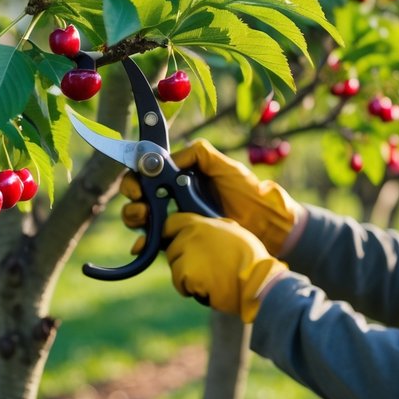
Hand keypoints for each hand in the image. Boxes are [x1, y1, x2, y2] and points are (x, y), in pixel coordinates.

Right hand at [120, 139, 302, 255]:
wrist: (265, 225)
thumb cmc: (248, 192)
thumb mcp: (226, 166)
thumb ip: (200, 154)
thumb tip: (170, 159)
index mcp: (181, 177)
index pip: (149, 173)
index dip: (137, 176)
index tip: (138, 182)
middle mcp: (174, 197)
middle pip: (139, 195)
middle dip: (133, 198)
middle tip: (141, 202)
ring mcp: (175, 219)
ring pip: (142, 217)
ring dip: (136, 217)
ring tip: (146, 219)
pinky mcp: (180, 240)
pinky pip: (155, 242)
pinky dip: (143, 244)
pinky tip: (143, 245)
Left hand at [161, 213, 287, 322]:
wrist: (257, 280)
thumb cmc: (251, 259)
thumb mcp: (234, 232)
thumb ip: (214, 228)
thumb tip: (202, 226)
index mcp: (202, 223)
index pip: (171, 223)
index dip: (170, 234)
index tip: (173, 242)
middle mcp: (191, 235)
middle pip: (171, 250)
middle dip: (182, 260)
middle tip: (204, 268)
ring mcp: (188, 254)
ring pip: (175, 268)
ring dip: (187, 277)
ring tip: (210, 279)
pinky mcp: (187, 273)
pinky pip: (180, 284)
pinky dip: (191, 290)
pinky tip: (209, 288)